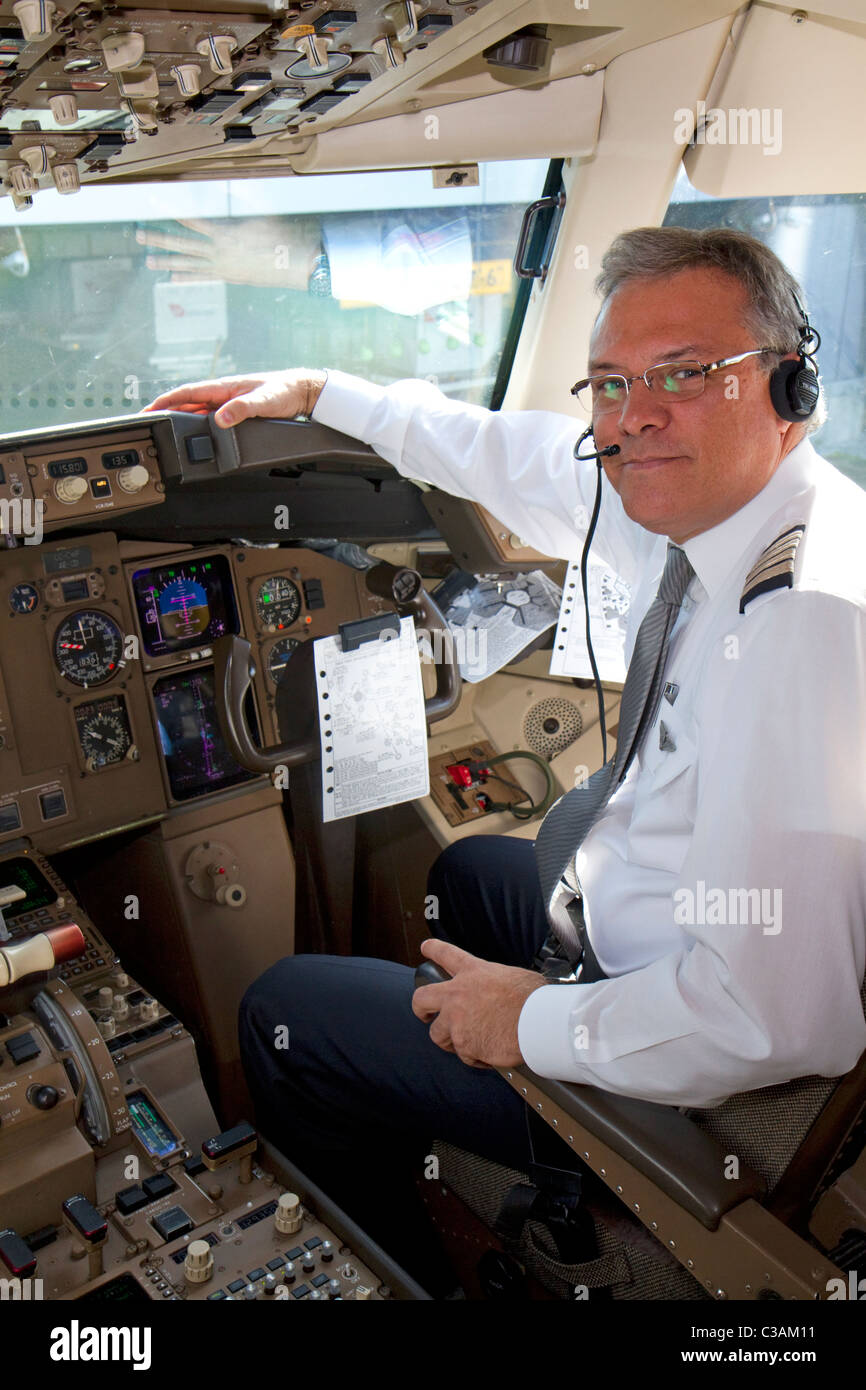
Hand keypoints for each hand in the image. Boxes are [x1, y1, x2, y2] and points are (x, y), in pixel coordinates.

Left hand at [136, 216, 321, 290]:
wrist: (298, 263)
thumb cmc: (284, 233)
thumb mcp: (261, 211)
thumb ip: (239, 199)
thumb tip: (227, 184)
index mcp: (225, 231)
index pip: (191, 217)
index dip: (171, 208)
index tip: (154, 202)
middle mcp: (219, 251)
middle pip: (182, 243)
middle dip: (158, 238)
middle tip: (138, 235)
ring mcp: (222, 267)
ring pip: (188, 264)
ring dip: (167, 263)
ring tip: (149, 262)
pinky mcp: (229, 277)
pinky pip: (203, 277)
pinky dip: (187, 277)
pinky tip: (173, 278)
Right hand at [143, 369, 327, 426]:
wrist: (301, 392)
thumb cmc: (284, 391)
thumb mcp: (264, 401)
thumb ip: (242, 409)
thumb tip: (221, 418)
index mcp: (224, 386)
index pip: (187, 392)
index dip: (165, 401)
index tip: (148, 409)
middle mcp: (223, 393)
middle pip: (187, 402)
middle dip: (166, 411)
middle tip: (148, 423)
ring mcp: (227, 401)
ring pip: (197, 410)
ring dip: (180, 418)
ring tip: (165, 430)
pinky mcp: (235, 410)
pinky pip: (210, 417)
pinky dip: (197, 424)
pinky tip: (194, 433)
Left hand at [411, 938, 545, 1068]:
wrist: (538, 1021)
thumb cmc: (533, 998)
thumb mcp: (514, 976)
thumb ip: (498, 982)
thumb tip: (506, 991)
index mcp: (473, 972)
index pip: (446, 954)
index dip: (433, 949)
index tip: (425, 948)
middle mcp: (458, 995)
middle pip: (422, 998)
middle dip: (420, 1007)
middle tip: (424, 1013)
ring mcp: (457, 1021)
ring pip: (437, 1035)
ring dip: (450, 1040)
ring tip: (467, 1041)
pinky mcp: (464, 1045)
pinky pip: (464, 1055)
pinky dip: (476, 1057)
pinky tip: (488, 1053)